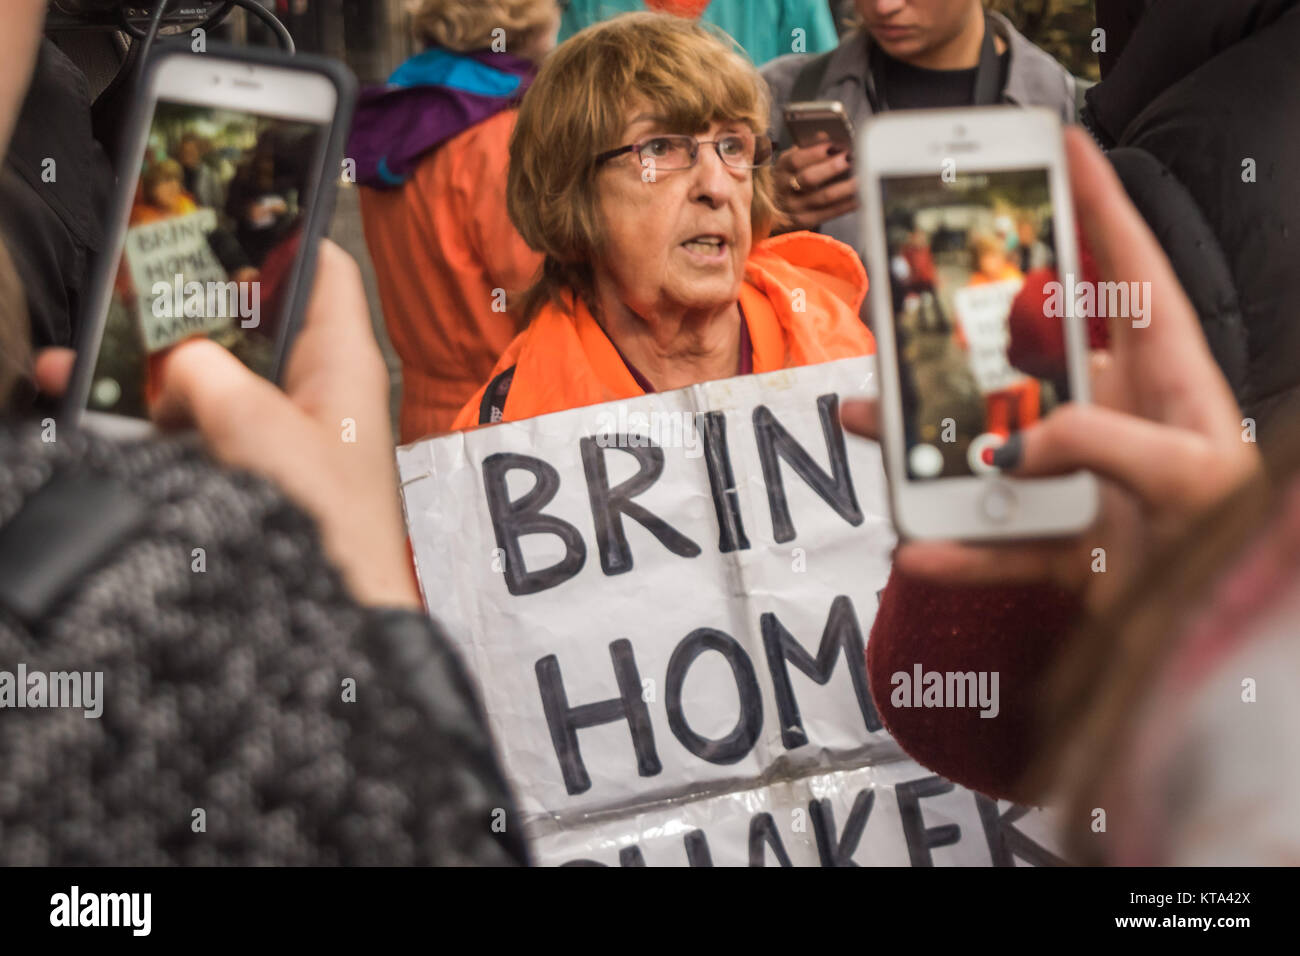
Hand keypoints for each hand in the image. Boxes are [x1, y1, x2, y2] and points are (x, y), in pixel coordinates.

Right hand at [36, 241, 419, 610]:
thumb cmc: (329, 535)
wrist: (339, 627)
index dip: (279, 231)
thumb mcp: (264, 437)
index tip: (219, 213)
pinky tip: (94, 413)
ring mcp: (280, 432)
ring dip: (154, 367)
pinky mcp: (249, 473)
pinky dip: (150, 420)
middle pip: (250, 319)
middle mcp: (314, 389)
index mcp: (340, 363)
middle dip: (188, 305)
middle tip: (129, 288)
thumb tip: (179, 363)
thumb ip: (211, 379)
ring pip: (212, 374)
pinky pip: (195, 428)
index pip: (322, 268)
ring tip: (86, 358)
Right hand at [774, 139, 858, 230]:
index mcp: (781, 169)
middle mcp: (785, 190)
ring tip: (862, 177)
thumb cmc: (790, 179)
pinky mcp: (805, 222)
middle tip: (851, 159)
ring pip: (824, 196)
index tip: (837, 144)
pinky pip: (830, 212)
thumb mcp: (792, 162)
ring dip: (846, 186)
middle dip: (833, 167)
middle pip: (809, 178)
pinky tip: (860, 196)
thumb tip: (825, 135)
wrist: (775, 210)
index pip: (796, 159)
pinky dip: (847, 203)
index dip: (817, 151)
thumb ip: (807, 148)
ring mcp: (794, 208)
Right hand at [841, 127, 1260, 615]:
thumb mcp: (1192, 480)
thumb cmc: (1232, 547)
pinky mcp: (1056, 537)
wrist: (1210, 641)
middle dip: (965, 321)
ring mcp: (1078, 475)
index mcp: (1166, 378)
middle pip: (1025, 351)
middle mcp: (1114, 416)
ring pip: (985, 438)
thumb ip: (1103, 446)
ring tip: (870, 418)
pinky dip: (953, 545)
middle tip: (910, 291)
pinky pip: (990, 536)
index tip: (1063, 146)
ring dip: (924, 434)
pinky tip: (918, 544)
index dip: (1098, 206)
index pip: (1128, 272)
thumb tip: (1013, 444)